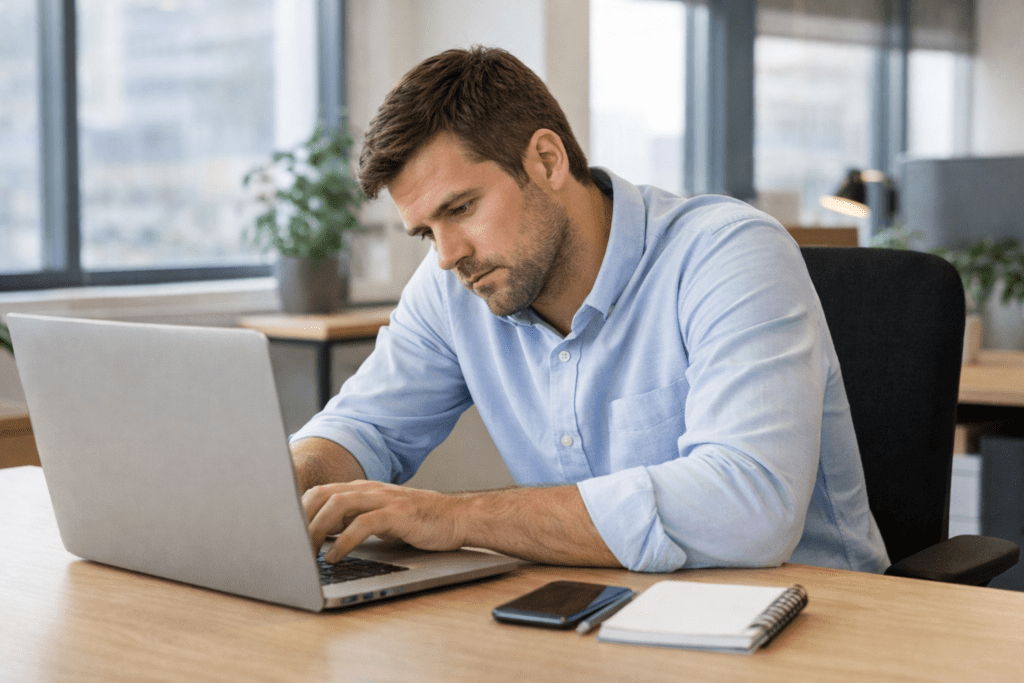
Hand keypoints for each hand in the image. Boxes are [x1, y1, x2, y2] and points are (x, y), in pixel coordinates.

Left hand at [302, 480, 466, 562]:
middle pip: (321, 494)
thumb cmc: (419, 522)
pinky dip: (343, 541)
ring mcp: (383, 499)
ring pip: (337, 505)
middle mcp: (369, 490)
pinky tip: (334, 557)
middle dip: (299, 519)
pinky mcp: (397, 514)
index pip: (319, 492)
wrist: (457, 518)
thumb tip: (322, 540)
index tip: (282, 533)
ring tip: (305, 553)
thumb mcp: (381, 518)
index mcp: (362, 489)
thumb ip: (354, 522)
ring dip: (315, 529)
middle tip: (288, 546)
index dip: (296, 510)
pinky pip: (363, 523)